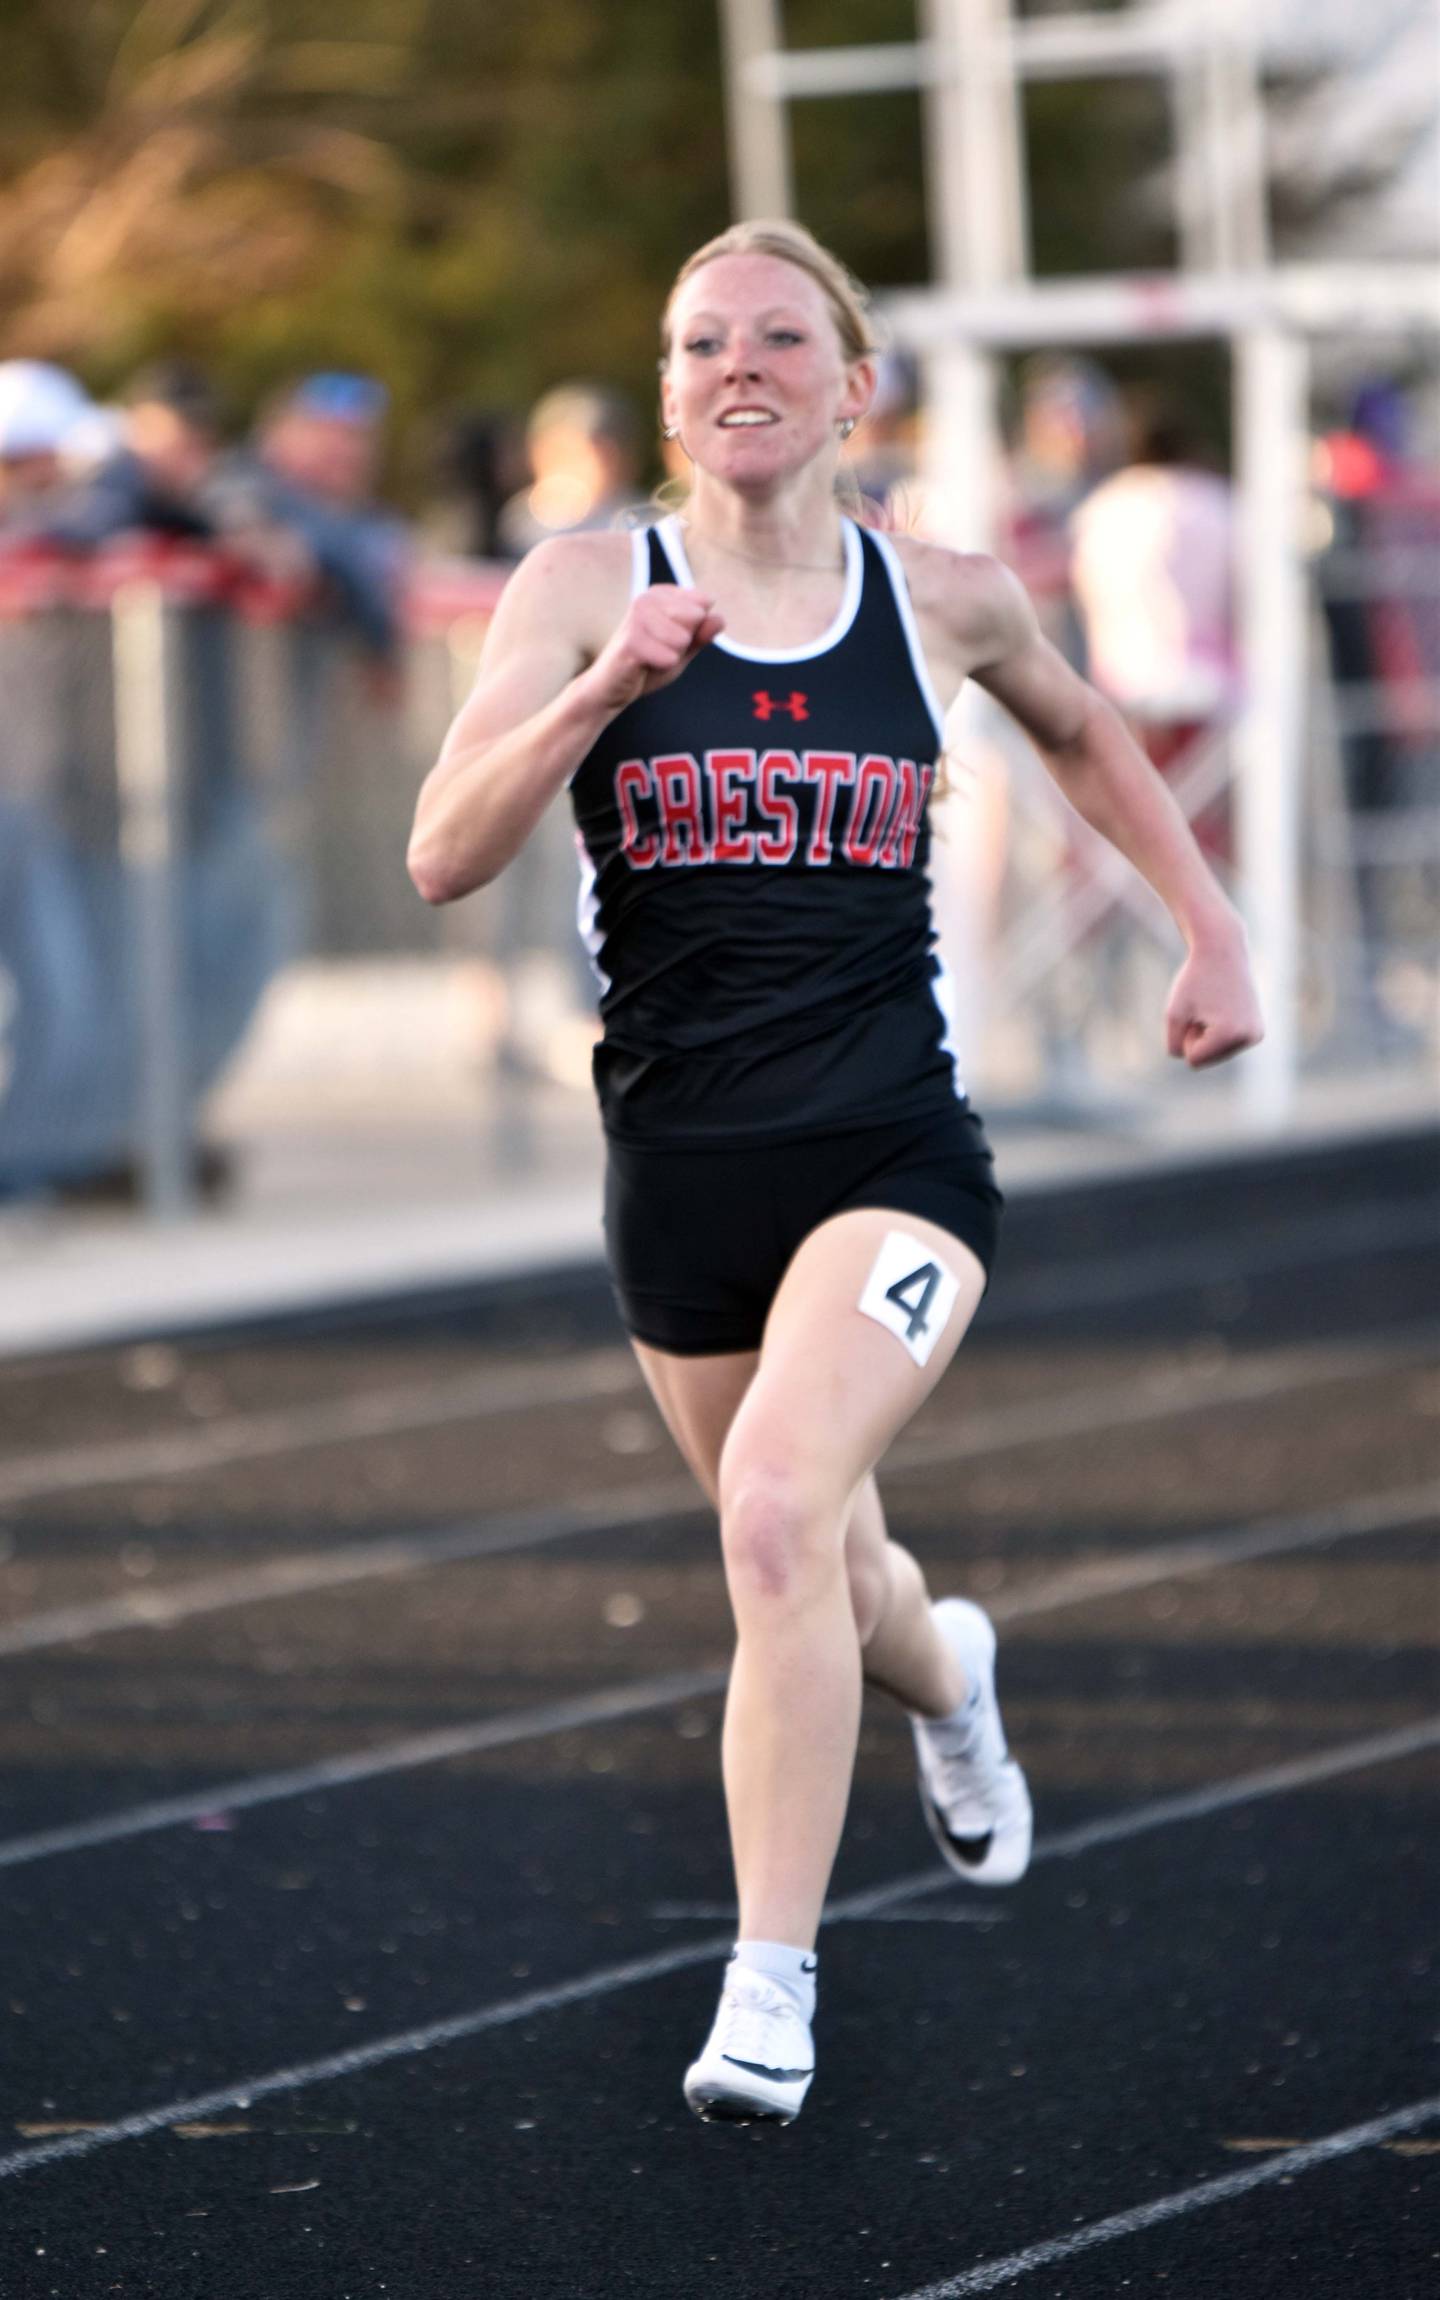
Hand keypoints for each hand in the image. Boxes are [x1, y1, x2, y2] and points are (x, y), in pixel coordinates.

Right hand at [583, 584, 723, 715]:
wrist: (610, 688)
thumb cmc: (647, 664)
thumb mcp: (681, 649)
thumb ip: (702, 634)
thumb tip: (721, 619)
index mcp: (661, 593)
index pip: (704, 604)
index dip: (693, 630)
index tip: (668, 639)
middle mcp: (647, 597)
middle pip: (695, 618)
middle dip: (683, 643)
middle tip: (657, 651)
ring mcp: (637, 616)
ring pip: (683, 638)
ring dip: (671, 656)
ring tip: (650, 658)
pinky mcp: (631, 640)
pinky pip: (669, 656)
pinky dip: (662, 667)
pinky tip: (643, 666)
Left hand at [1165, 932, 1264, 1068]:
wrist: (1223, 950)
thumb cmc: (1194, 980)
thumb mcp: (1173, 1015)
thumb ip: (1174, 1046)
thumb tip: (1192, 1062)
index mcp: (1229, 1034)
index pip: (1193, 1060)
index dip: (1185, 1036)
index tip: (1195, 1010)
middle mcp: (1249, 1037)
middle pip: (1207, 1059)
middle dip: (1198, 1037)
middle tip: (1205, 1006)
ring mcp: (1256, 1035)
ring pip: (1216, 1054)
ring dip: (1208, 1034)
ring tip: (1214, 1006)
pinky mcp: (1258, 1032)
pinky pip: (1226, 1046)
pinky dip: (1218, 1032)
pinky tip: (1223, 1009)